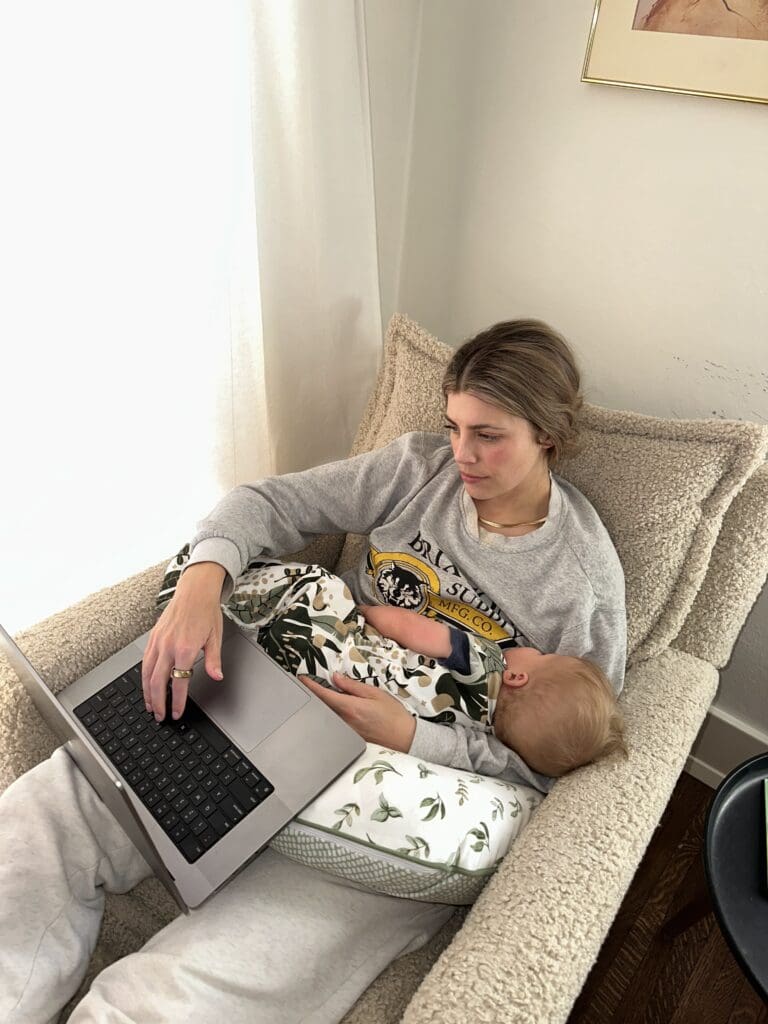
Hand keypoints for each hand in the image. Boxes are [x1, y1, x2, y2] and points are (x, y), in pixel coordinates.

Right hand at [142, 563, 224, 720]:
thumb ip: (213, 660)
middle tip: (160, 716)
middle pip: (158, 682)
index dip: (177, 701)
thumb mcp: (215, 637)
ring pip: (147, 673)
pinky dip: (144, 677)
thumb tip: (217, 676)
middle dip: (158, 702)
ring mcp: (158, 641)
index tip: (177, 712)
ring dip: (147, 693)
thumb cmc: (206, 612)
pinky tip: (146, 685)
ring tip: (150, 706)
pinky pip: (145, 661)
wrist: (195, 591)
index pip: (179, 682)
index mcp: (185, 648)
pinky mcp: (153, 637)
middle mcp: (168, 646)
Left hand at [298, 672, 416, 751]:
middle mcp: (345, 721)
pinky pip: (335, 724)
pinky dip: (331, 715)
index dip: (310, 686)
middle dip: (314, 695)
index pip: (324, 695)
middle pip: (322, 706)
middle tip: (310, 684)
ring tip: (324, 694)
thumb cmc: (394, 714)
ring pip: (328, 716)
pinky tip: (336, 710)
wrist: (405, 738)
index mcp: (351, 707)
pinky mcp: (350, 738)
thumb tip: (336, 678)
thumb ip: (353, 686)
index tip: (302, 679)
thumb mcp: (375, 693)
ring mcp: (346, 732)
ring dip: (323, 705)